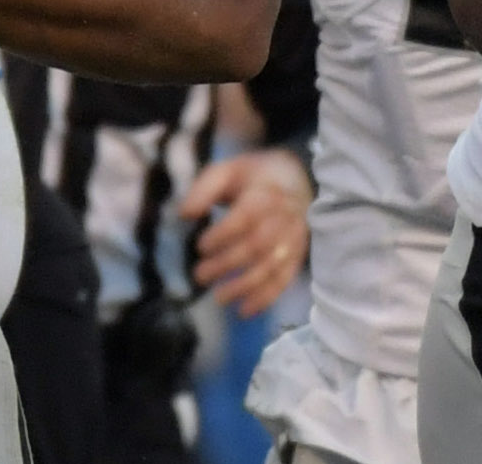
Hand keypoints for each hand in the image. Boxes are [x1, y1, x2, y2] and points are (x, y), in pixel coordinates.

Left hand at [180, 146, 310, 317]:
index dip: (222, 235)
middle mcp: (284, 219)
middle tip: (200, 276)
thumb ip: (203, 190)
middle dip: (227, 265)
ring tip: (218, 298)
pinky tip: (245, 311)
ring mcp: (294, 240)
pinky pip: (284, 280)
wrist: (294, 180)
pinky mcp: (297, 256)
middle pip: (257, 247)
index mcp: (264, 195)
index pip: (245, 218)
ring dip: (244, 286)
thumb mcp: (225, 171)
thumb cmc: (252, 177)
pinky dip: (266, 298)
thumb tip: (184, 215)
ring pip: (271, 267)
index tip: (200, 246)